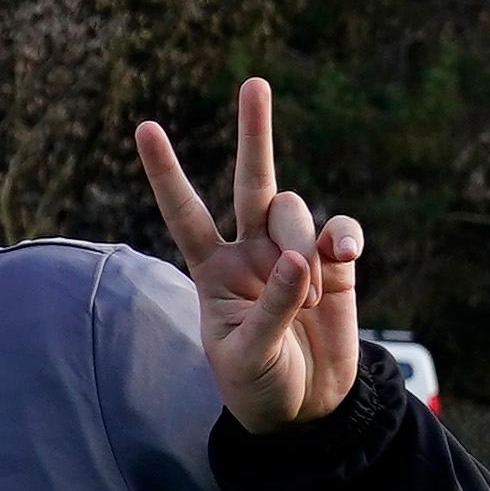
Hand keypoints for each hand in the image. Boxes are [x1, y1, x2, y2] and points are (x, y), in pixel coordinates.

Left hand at [136, 77, 361, 433]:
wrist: (305, 407)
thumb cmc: (258, 384)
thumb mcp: (248, 356)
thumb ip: (271, 308)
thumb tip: (298, 257)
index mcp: (211, 269)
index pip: (184, 213)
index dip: (167, 172)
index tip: (145, 128)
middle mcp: (249, 250)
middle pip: (249, 181)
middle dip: (253, 132)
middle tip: (254, 83)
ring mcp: (293, 251)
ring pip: (295, 209)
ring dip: (302, 248)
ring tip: (308, 301)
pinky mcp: (335, 261)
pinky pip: (341, 229)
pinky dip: (343, 239)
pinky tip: (344, 260)